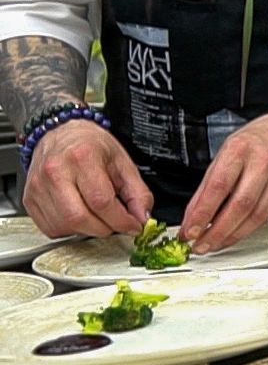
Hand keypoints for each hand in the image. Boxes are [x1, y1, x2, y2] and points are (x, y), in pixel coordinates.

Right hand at [21, 120, 151, 236]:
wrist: (60, 133)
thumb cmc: (91, 145)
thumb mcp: (122, 161)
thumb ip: (137, 192)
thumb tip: (142, 218)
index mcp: (82, 157)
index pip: (101, 201)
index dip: (121, 220)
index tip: (133, 226)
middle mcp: (56, 172)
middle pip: (79, 217)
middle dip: (104, 228)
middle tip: (116, 224)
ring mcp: (38, 187)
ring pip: (64, 226)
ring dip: (87, 230)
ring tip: (98, 218)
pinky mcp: (29, 199)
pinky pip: (50, 228)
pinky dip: (69, 230)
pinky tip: (80, 217)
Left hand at [180, 113, 267, 252]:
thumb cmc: (255, 141)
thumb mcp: (225, 152)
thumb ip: (208, 185)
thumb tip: (192, 215)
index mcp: (240, 150)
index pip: (219, 187)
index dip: (203, 213)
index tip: (189, 231)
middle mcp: (263, 162)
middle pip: (240, 205)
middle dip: (217, 231)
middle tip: (200, 245)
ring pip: (256, 215)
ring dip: (232, 235)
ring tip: (214, 244)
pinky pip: (267, 216)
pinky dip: (247, 229)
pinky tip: (234, 234)